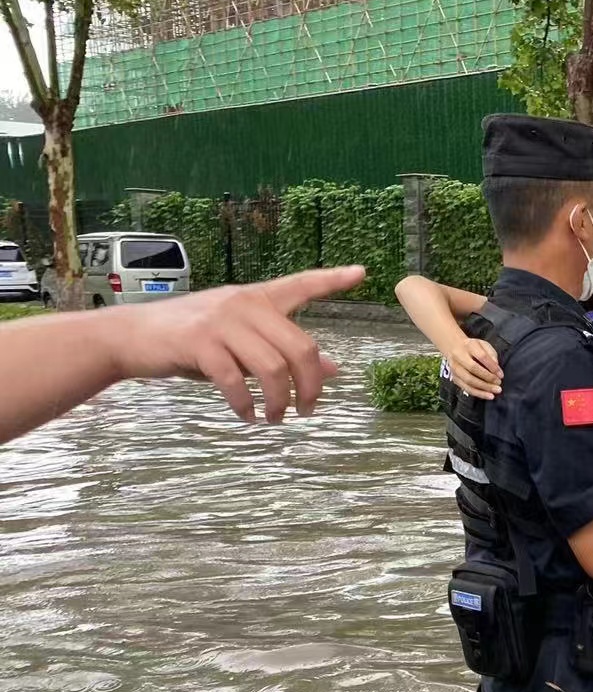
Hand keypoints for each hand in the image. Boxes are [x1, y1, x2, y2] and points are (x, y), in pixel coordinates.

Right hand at [113, 266, 363, 422]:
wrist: (132, 337)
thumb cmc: (193, 342)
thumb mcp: (243, 344)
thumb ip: (283, 352)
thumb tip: (334, 369)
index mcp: (257, 298)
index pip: (301, 285)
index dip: (332, 279)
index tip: (362, 273)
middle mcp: (244, 304)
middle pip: (300, 348)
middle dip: (311, 387)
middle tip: (308, 411)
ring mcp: (221, 321)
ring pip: (272, 368)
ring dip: (280, 402)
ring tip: (277, 418)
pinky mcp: (199, 342)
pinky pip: (235, 381)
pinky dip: (246, 406)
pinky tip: (247, 416)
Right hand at [446, 335, 502, 398]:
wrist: (454, 348)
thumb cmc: (473, 348)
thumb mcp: (484, 345)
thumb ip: (492, 355)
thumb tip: (497, 369)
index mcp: (469, 346)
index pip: (481, 356)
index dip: (492, 366)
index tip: (501, 375)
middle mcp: (459, 356)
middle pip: (473, 368)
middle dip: (488, 378)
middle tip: (499, 383)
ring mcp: (455, 368)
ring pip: (468, 380)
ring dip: (483, 388)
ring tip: (495, 392)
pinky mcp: (454, 378)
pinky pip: (466, 388)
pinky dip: (478, 393)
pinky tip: (488, 396)